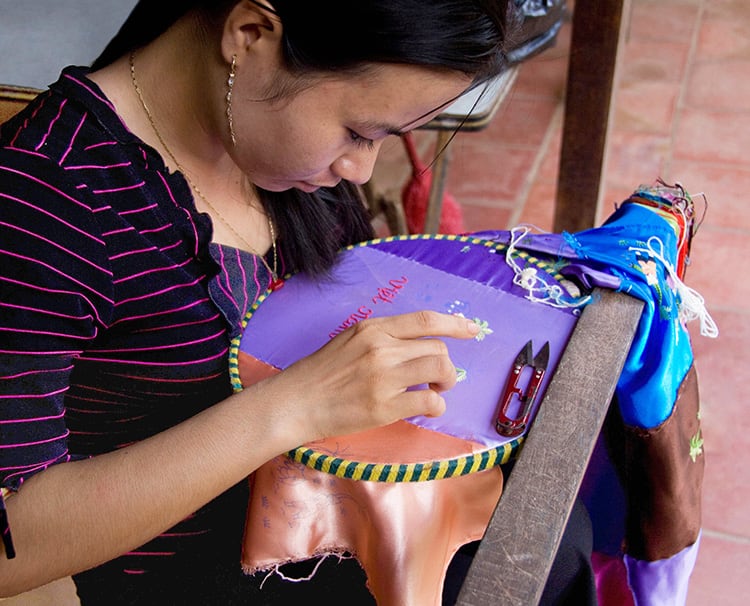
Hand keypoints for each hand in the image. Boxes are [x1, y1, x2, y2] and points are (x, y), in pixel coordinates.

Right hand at [265, 310, 479, 443]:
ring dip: (446, 383)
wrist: (296, 401)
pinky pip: (429, 402)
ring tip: (435, 391)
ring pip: (439, 371)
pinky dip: (436, 406)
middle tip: (439, 378)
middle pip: (437, 349)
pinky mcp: (384, 406)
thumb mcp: (350, 340)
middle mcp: (381, 348)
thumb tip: (418, 345)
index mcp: (373, 328)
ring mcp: (383, 377)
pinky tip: (427, 409)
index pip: (425, 320)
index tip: (471, 330)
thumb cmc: (322, 372)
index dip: (454, 324)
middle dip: (446, 365)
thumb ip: (383, 338)